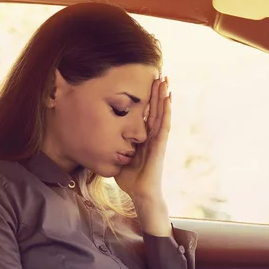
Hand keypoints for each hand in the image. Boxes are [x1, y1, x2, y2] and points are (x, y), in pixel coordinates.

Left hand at [115, 76, 170, 203]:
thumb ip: (114, 149)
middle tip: (160, 74)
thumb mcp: (119, 160)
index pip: (147, 114)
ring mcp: (158, 139)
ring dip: (164, 96)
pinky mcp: (160, 144)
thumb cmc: (131, 181)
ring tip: (165, 80)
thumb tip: (100, 142)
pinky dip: (166, 110)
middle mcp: (153, 136)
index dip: (148, 100)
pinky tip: (168, 97)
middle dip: (157, 92)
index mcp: (144, 138)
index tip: (148, 84)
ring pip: (162, 112)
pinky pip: (164, 124)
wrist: (142, 194)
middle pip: (156, 109)